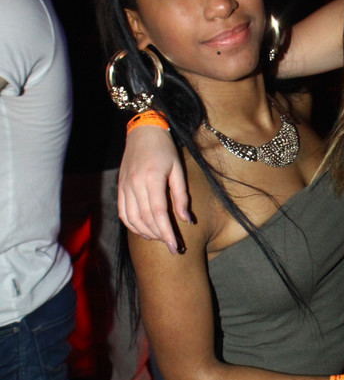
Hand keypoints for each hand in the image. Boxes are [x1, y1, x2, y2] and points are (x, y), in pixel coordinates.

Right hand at [118, 125, 190, 251]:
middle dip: (159, 236)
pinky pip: (122, 212)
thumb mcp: (178, 170)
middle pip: (146, 219)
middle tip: (172, 246)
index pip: (159, 213)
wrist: (143, 132)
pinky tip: (144, 231)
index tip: (175, 247)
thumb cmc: (165, 149)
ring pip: (132, 218)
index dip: (167, 233)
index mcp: (152, 179)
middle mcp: (135, 184)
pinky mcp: (120, 187)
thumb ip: (181, 196)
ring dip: (146, 232)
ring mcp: (125, 186)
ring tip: (159, 238)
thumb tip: (187, 220)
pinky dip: (132, 225)